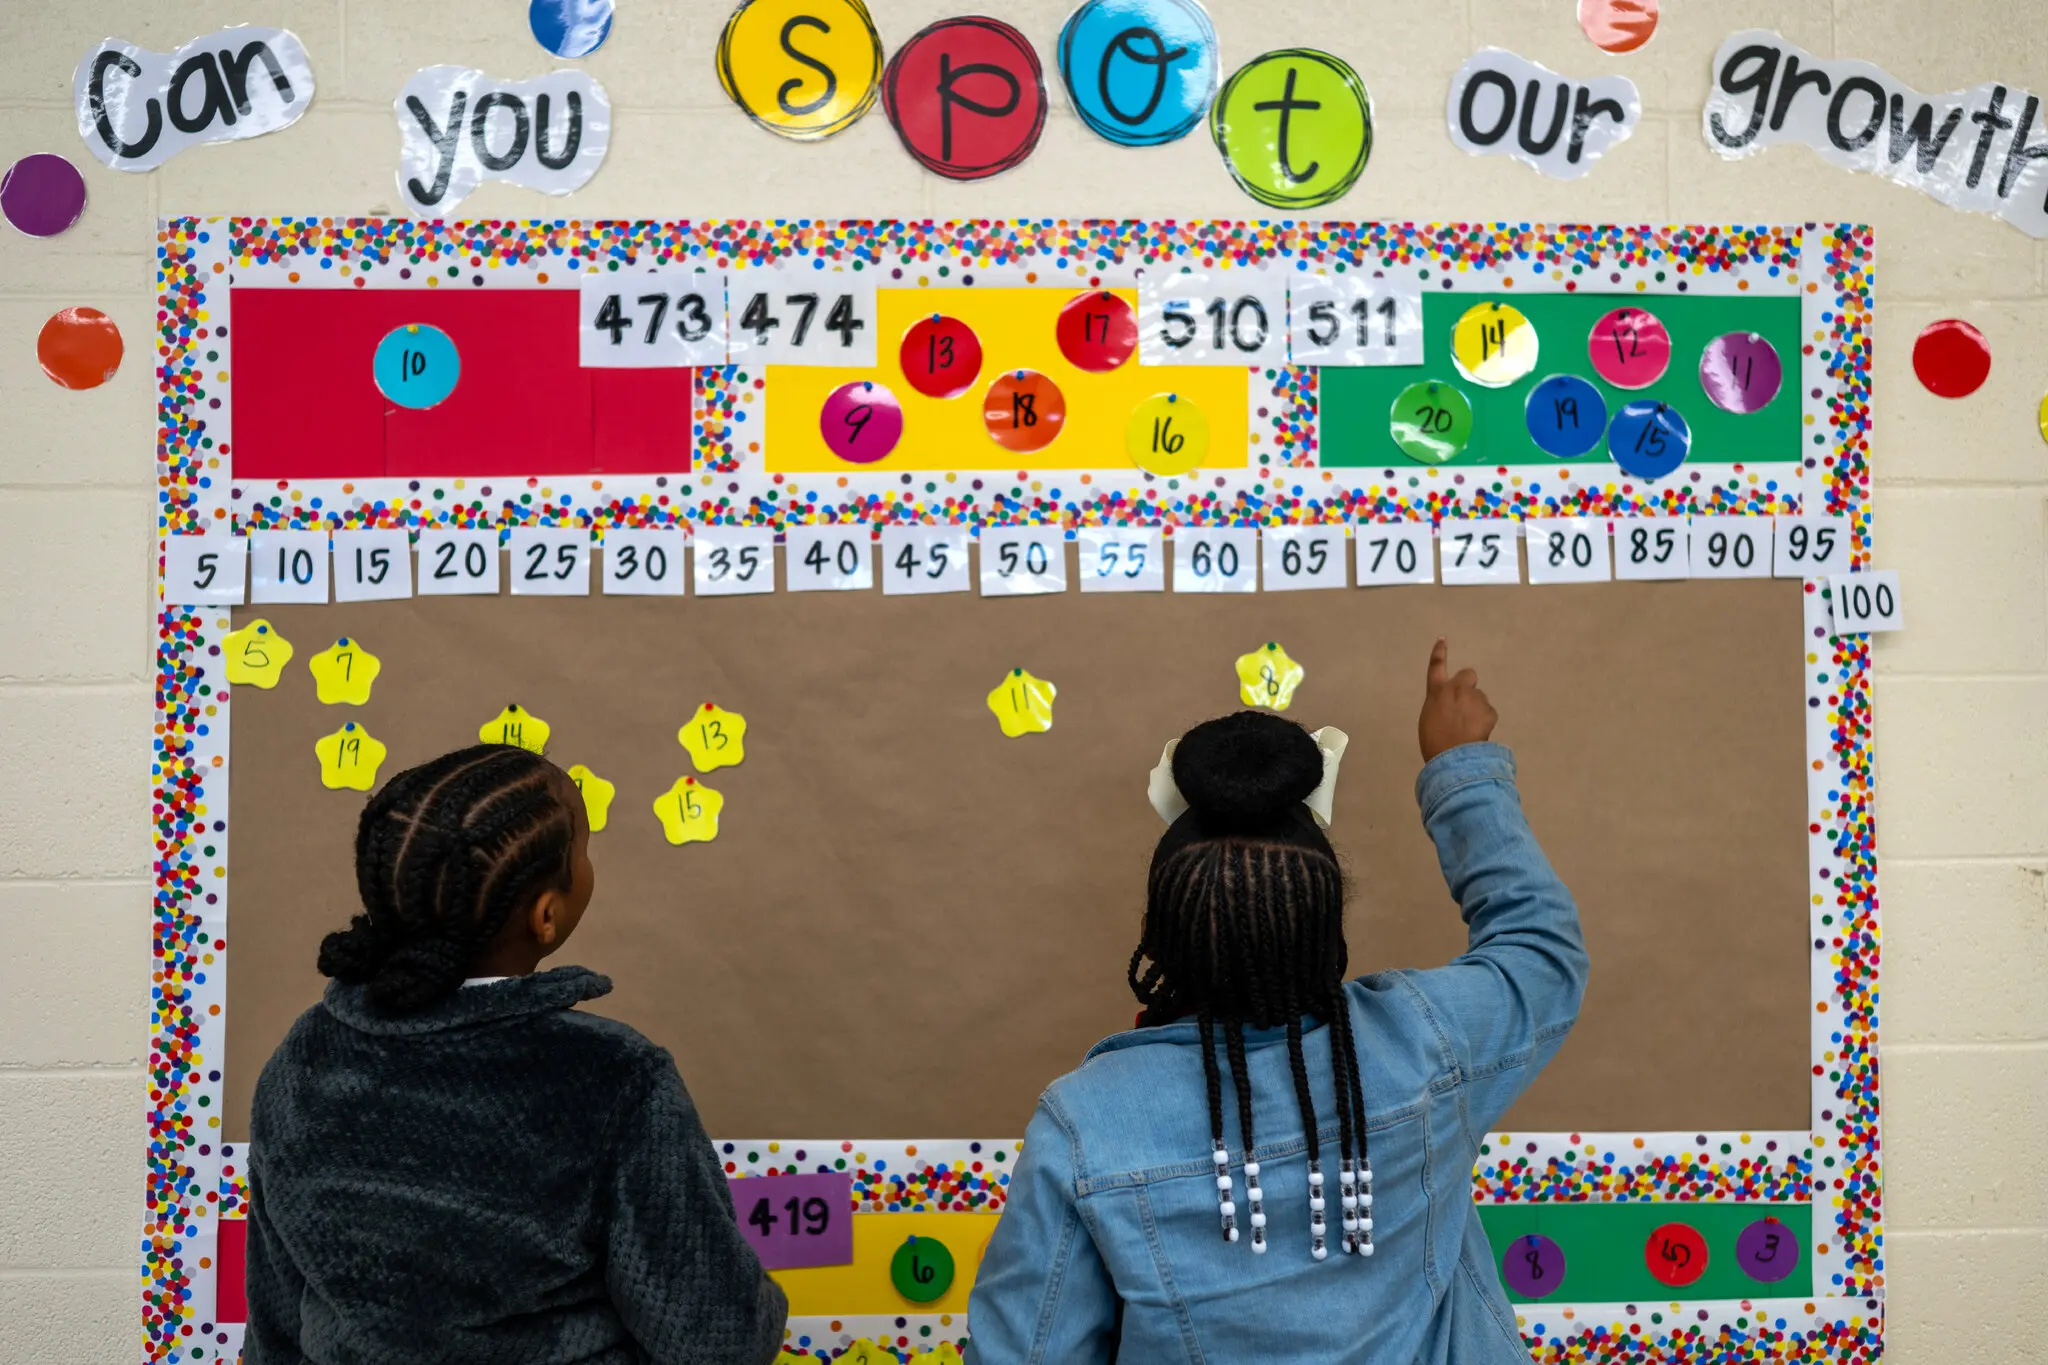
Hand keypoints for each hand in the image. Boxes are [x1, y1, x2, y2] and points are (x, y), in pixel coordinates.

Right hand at [1419, 638, 1497, 762]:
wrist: (1453, 757)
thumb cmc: (1433, 741)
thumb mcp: (1429, 719)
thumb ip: (1440, 705)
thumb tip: (1451, 707)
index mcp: (1437, 692)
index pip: (1436, 666)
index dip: (1439, 652)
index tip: (1442, 639)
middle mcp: (1457, 689)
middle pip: (1468, 675)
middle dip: (1468, 684)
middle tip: (1465, 703)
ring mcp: (1475, 698)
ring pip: (1479, 698)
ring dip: (1476, 707)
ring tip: (1469, 727)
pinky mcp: (1489, 710)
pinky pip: (1487, 712)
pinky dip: (1484, 721)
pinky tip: (1478, 733)